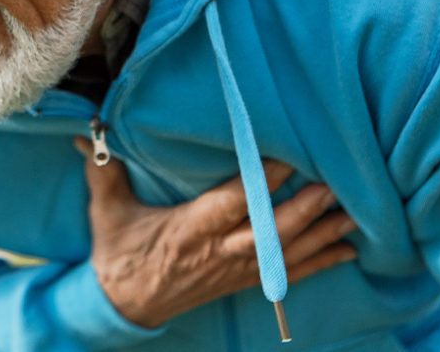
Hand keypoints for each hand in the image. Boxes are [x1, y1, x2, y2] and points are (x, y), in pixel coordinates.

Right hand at [74, 138, 356, 328]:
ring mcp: (234, 270)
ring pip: (286, 253)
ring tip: (352, 211)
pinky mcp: (242, 282)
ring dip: (321, 234)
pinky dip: (320, 262)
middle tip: (333, 182)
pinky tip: (347, 248)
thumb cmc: (119, 253)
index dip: (261, 183)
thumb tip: (87, 133)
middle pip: (269, 232)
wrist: (125, 304)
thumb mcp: (107, 212)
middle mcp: (217, 252)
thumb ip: (103, 172)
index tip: (287, 156)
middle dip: (304, 208)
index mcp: (188, 230)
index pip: (231, 204)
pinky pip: (289, 275)